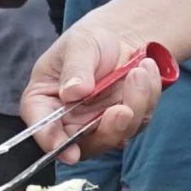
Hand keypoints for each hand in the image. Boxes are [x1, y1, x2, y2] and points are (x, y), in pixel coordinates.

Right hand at [16, 22, 165, 161]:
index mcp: (43, 103)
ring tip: (140, 70)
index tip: (71, 152)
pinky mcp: (124, 123)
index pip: (42, 129)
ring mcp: (98, 126)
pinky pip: (141, 120)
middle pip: (85, 144)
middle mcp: (68, 123)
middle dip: (108, 130)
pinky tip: (146, 71)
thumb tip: (73, 92)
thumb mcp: (78, 45)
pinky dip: (148, 96)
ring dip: (135, 104)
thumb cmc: (88, 42)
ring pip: (118, 135)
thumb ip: (74, 68)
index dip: (54, 142)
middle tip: (123, 109)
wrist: (118, 39)